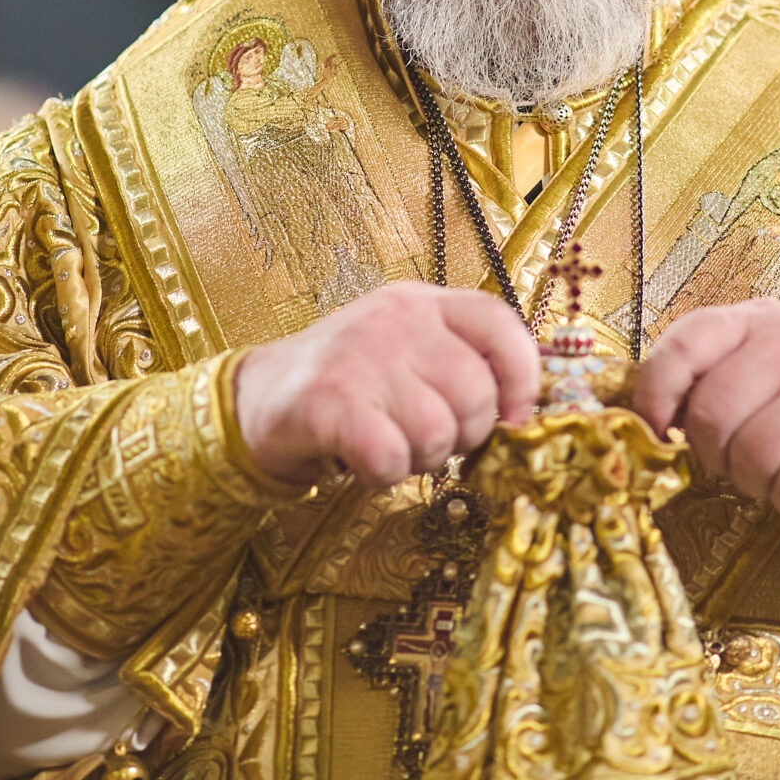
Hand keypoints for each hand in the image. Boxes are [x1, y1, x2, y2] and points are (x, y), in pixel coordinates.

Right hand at [234, 283, 538, 490]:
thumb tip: (521, 414)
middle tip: (425, 441)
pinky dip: (383, 476)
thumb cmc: (350, 384)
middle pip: (475, 392)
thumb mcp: (408, 353)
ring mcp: (361, 355)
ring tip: (389, 447)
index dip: (522, 376)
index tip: (514, 418)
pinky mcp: (330, 400)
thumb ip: (461, 365)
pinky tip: (363, 463)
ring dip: (419, 460)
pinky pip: (391, 457)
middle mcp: (396, 319)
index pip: (499, 324)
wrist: (257, 396)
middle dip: (462, 436)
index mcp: (422, 303)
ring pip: (437, 432)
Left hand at [632, 300, 779, 518]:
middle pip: (711, 412)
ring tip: (772, 472)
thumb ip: (701, 381)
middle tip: (734, 461)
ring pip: (751, 454)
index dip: (655, 394)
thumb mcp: (754, 374)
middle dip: (713, 454)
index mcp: (756, 319)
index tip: (655, 432)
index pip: (684, 344)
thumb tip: (637, 417)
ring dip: (753, 481)